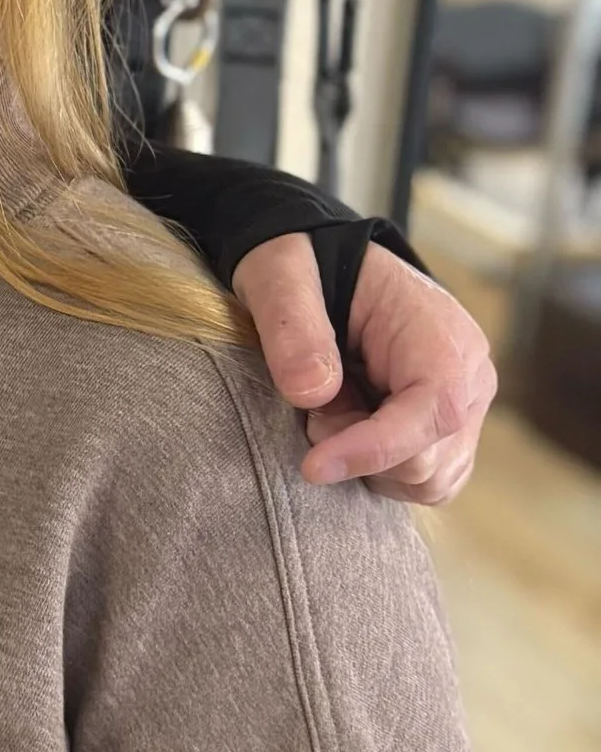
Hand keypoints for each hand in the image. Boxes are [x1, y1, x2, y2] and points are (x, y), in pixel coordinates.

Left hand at [234, 235, 495, 505]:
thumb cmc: (305, 269)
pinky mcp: (446, 436)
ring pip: (427, 482)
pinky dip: (378, 472)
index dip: (374, 448)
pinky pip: (421, 483)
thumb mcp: (282, 279)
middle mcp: (469, 380)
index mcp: (444, 338)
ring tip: (333, 412)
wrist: (323, 269)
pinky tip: (350, 429)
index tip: (312, 465)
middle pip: (427, 461)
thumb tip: (312, 392)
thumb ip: (293, 328)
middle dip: (358, 449)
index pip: (433, 412)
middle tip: (315, 407)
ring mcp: (464, 412)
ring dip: (367, 465)